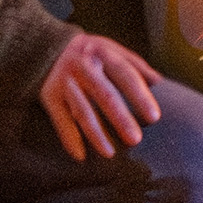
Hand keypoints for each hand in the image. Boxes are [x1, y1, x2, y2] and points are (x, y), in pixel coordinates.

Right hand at [37, 31, 162, 161]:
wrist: (46, 47)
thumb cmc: (89, 53)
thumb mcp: (110, 49)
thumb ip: (134, 63)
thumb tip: (157, 81)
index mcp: (103, 53)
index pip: (126, 75)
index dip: (140, 96)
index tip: (154, 117)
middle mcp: (84, 68)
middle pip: (104, 95)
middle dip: (120, 118)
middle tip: (135, 140)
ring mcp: (65, 82)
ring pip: (82, 111)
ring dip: (95, 133)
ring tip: (109, 154)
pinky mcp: (50, 96)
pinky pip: (60, 119)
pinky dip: (69, 138)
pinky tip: (80, 156)